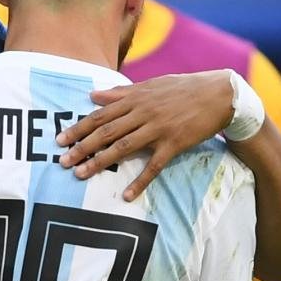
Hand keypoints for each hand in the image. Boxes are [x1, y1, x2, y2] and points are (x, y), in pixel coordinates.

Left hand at [55, 71, 232, 199]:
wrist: (220, 94)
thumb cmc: (183, 88)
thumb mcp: (151, 85)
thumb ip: (120, 92)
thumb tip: (92, 95)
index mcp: (136, 98)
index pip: (100, 114)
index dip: (79, 128)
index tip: (60, 140)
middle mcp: (143, 113)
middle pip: (106, 132)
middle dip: (82, 147)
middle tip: (63, 162)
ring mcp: (158, 129)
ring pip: (123, 147)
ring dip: (100, 162)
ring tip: (81, 175)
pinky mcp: (174, 144)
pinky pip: (154, 166)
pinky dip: (140, 181)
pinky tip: (127, 195)